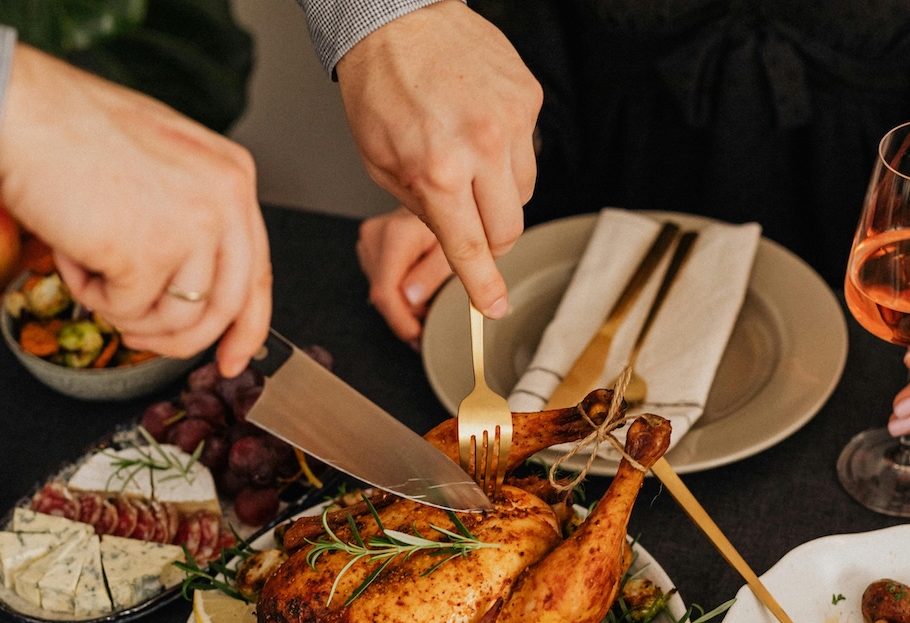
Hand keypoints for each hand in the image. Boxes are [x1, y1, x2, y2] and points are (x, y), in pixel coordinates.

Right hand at [0, 45, 269, 375]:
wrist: (19, 111)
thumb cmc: (69, 130)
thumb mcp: (160, 166)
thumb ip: (191, 218)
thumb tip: (193, 290)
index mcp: (233, 175)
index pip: (256, 273)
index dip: (246, 328)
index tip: (231, 359)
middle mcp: (226, 199)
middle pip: (226, 308)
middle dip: (181, 341)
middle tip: (141, 341)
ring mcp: (193, 227)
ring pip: (176, 320)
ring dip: (126, 311)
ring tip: (91, 266)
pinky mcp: (151, 253)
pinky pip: (127, 312)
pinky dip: (91, 294)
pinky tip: (73, 252)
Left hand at [336, 1, 539, 319]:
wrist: (399, 19)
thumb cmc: (381, 88)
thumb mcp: (380, 164)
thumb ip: (421, 209)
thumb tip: (453, 243)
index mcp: (439, 172)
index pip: (472, 248)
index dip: (484, 286)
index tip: (495, 307)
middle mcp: (482, 148)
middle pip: (508, 229)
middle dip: (490, 240)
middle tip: (469, 223)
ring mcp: (512, 121)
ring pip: (524, 194)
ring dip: (499, 197)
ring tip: (469, 168)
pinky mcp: (528, 98)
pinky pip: (529, 150)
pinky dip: (507, 154)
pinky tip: (479, 131)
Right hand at [357, 207, 452, 345]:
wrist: (445, 196)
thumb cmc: (454, 218)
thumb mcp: (454, 251)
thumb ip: (432, 275)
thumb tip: (413, 299)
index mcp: (396, 234)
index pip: (386, 292)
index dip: (400, 320)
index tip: (416, 335)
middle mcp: (376, 234)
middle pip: (382, 293)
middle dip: (406, 312)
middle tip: (431, 316)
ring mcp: (369, 238)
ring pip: (380, 288)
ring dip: (403, 301)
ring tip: (428, 295)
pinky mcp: (370, 243)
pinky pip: (380, 278)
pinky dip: (398, 289)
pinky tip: (415, 285)